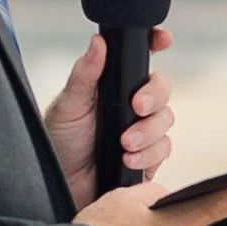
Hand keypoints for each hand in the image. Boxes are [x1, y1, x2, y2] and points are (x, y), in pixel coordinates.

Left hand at [45, 27, 174, 214]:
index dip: (156, 44)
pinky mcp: (149, 157)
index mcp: (113, 84)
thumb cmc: (60, 142)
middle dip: (154, 96)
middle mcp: (131, 105)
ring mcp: (142, 130)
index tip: (163, 40)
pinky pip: (163, 150)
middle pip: (161, 88)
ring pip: (166, 120)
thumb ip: (85, 74)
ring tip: (124, 144)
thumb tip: (98, 41)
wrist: (62, 184)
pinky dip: (148, 154)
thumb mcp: (68, 105)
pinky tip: (127, 160)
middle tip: (136, 107)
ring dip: (148, 132)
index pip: (140, 58)